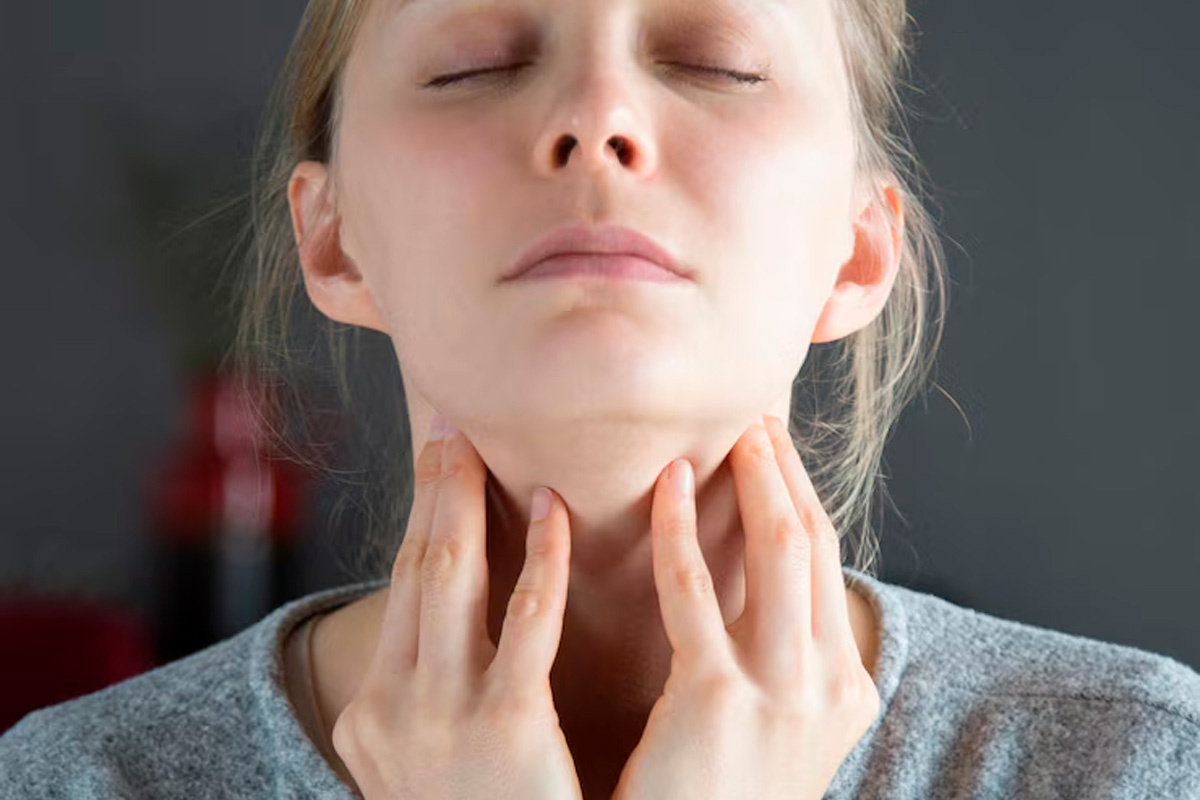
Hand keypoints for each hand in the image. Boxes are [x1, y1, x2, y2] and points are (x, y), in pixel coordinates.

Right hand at [331, 415, 583, 799]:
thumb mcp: (432, 758)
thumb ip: (439, 691)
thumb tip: (464, 615)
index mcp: (374, 713)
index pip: (401, 588)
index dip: (419, 514)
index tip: (437, 457)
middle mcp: (391, 706)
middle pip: (415, 567)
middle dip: (433, 488)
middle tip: (452, 426)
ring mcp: (440, 718)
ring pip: (450, 577)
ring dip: (467, 500)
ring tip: (486, 444)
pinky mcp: (503, 730)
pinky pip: (523, 624)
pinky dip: (537, 561)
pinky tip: (554, 513)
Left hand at [610, 414, 880, 799]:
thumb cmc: (717, 796)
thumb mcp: (777, 731)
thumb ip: (783, 664)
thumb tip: (766, 592)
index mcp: (846, 689)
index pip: (828, 564)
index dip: (802, 495)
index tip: (776, 447)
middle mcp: (829, 685)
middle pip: (815, 545)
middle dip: (788, 472)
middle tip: (757, 416)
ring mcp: (783, 693)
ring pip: (780, 551)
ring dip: (755, 480)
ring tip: (728, 431)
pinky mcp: (718, 700)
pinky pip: (696, 591)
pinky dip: (682, 531)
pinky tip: (668, 487)